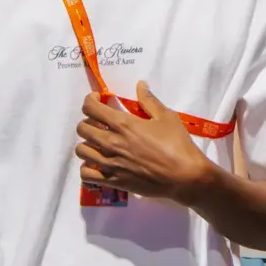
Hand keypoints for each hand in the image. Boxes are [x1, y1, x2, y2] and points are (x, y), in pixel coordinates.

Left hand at [75, 83, 214, 203]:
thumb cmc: (177, 144)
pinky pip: (86, 174)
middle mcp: (111, 143)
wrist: (184, 176)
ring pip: (81, 151)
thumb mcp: (167, 116)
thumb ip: (149, 100)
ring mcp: (110, 164)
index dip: (90, 100)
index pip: (91, 108)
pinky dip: (87, 167)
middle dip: (88, 120)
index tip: (97, 99)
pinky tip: (98, 163)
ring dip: (87, 143)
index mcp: (123, 124)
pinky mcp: (114, 181)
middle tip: (99, 121)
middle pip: (82, 128)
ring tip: (98, 142)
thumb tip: (140, 84)